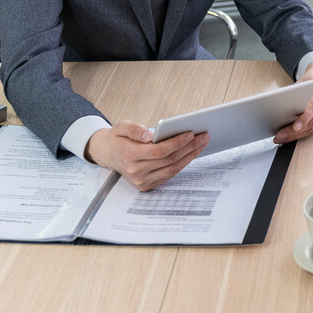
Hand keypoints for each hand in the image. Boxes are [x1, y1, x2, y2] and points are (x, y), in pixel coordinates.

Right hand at [85, 120, 208, 190]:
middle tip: (204, 136)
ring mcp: (141, 181)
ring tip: (202, 144)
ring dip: (190, 156)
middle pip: (169, 160)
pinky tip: (192, 154)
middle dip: (189, 148)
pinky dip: (183, 164)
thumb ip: (134, 129)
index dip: (177, 143)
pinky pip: (169, 175)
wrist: (108, 154)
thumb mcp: (121, 127)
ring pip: (172, 169)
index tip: (191, 133)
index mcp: (129, 155)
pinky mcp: (147, 185)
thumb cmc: (118, 139)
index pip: (159, 151)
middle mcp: (136, 171)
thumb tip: (149, 134)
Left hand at [275, 60, 312, 142]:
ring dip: (296, 135)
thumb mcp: (301, 82)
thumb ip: (295, 95)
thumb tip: (279, 111)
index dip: (304, 118)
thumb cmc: (310, 80)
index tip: (295, 127)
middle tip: (280, 136)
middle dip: (294, 131)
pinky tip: (291, 135)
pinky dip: (302, 133)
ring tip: (282, 138)